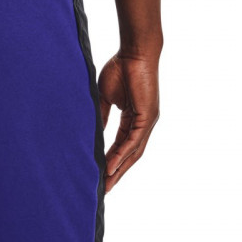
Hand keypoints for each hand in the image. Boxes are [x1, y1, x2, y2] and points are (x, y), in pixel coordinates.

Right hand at [97, 53, 159, 192]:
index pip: (122, 146)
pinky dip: (122, 155)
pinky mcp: (146, 117)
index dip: (112, 162)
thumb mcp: (105, 98)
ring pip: (133, 152)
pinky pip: (133, 141)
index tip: (100, 176)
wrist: (134, 52)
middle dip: (117, 173)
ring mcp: (147, 121)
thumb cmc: (120, 68)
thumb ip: (102, 117)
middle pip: (130, 155)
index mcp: (134, 118)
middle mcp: (143, 123)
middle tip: (104, 190)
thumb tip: (95, 132)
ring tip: (106, 185)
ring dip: (119, 170)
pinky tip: (111, 167)